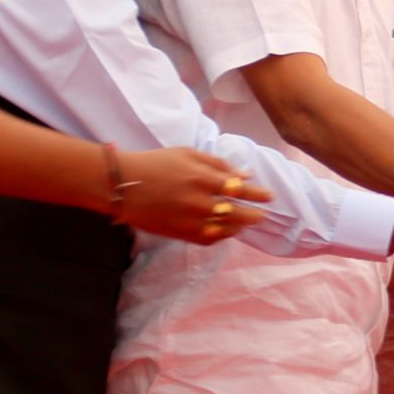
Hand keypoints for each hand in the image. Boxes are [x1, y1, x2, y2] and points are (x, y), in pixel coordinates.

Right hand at [118, 149, 271, 242]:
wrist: (123, 184)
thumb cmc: (157, 163)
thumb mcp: (188, 154)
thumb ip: (218, 164)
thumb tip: (245, 176)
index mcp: (202, 178)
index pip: (239, 190)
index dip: (258, 194)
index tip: (270, 196)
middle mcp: (198, 202)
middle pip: (237, 213)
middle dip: (254, 214)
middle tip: (262, 214)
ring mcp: (189, 220)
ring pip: (224, 229)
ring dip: (239, 227)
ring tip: (246, 223)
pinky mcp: (179, 233)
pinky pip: (207, 239)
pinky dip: (220, 236)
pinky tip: (226, 231)